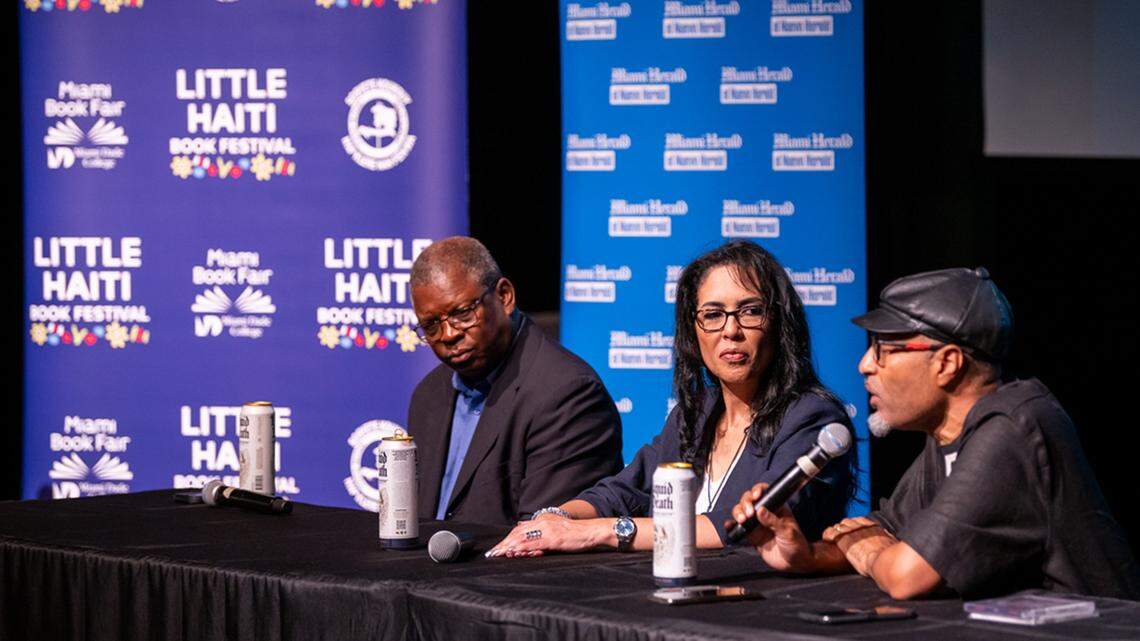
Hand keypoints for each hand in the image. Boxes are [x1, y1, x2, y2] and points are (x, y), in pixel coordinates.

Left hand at [485, 516, 603, 558]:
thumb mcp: (556, 529)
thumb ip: (541, 531)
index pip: (520, 529)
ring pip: (523, 538)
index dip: (507, 539)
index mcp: (543, 519)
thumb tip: (525, 534)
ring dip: (509, 547)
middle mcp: (542, 522)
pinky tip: (515, 553)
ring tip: (498, 554)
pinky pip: (534, 544)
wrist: (591, 531)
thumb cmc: (575, 533)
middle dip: (503, 544)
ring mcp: (547, 530)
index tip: (498, 547)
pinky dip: (522, 549)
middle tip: (492, 553)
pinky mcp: (553, 538)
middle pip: (517, 533)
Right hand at [728, 483, 813, 572]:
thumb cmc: (797, 545)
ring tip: (741, 520)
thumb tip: (760, 510)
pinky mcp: (751, 535)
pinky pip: (738, 528)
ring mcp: (757, 524)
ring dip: (738, 513)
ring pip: (741, 512)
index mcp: (777, 508)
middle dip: (745, 504)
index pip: (765, 493)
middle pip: (749, 501)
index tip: (756, 496)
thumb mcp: (788, 532)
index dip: (757, 491)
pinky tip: (729, 525)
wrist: (794, 564)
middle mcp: (765, 514)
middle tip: (748, 514)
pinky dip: (731, 526)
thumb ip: (773, 521)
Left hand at [822, 517, 895, 576]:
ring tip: (834, 536)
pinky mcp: (844, 541)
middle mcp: (863, 528)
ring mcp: (853, 533)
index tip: (855, 529)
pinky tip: (826, 538)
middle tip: (843, 533)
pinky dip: (828, 535)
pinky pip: (831, 533)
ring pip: (840, 526)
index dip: (857, 525)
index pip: (862, 521)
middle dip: (846, 526)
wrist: (885, 563)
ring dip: (837, 531)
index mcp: (875, 528)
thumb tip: (891, 540)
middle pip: (850, 521)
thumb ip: (889, 540)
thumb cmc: (891, 558)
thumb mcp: (893, 545)